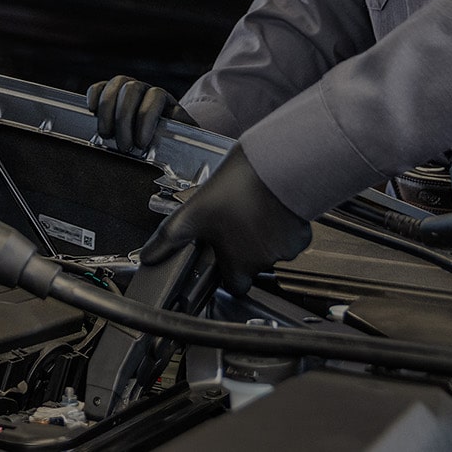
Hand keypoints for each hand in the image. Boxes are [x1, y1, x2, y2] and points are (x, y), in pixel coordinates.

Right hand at [85, 75, 195, 153]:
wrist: (163, 137)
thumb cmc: (172, 142)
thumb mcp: (182, 141)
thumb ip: (183, 141)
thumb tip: (186, 150)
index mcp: (166, 100)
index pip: (155, 96)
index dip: (146, 117)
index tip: (141, 143)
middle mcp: (146, 90)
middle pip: (132, 89)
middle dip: (123, 119)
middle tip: (123, 146)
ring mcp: (127, 90)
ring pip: (116, 83)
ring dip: (107, 109)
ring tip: (105, 134)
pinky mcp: (110, 95)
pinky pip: (100, 86)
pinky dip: (94, 95)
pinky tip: (91, 111)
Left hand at [143, 144, 312, 294]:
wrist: (276, 165)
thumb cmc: (237, 187)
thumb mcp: (193, 212)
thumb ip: (170, 239)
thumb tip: (149, 256)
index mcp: (238, 264)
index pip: (235, 286)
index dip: (228, 273)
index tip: (223, 258)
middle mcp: (263, 263)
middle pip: (252, 265)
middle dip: (244, 248)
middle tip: (234, 222)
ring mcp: (285, 250)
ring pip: (272, 250)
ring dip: (262, 234)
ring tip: (250, 209)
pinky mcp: (302, 235)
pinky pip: (291, 236)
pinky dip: (282, 225)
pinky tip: (270, 207)